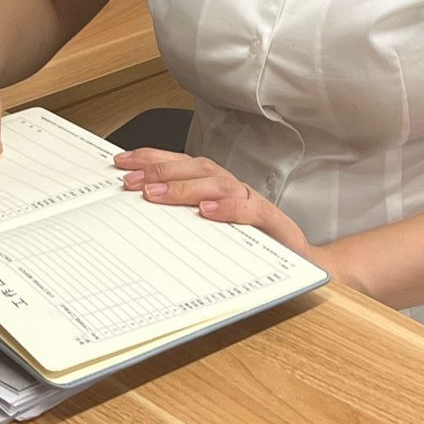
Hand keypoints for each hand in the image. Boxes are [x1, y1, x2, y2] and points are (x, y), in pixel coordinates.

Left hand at [112, 148, 312, 259]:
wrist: (301, 264)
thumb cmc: (254, 246)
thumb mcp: (211, 233)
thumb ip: (185, 221)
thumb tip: (141, 211)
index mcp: (217, 188)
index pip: (182, 164)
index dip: (152, 159)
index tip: (122, 163)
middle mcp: (234, 188)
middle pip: (196, 168)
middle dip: (160, 170)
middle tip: (131, 181)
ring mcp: (253, 202)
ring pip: (218, 184)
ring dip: (185, 186)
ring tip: (156, 193)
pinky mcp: (273, 222)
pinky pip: (250, 210)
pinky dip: (228, 208)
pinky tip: (207, 210)